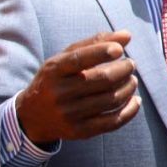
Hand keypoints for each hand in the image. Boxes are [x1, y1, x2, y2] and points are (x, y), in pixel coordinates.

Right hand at [16, 31, 139, 143]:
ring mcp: (69, 114)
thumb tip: (127, 35)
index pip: (78, 59)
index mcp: (54, 71)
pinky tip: (135, 100)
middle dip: (124, 70)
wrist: (32, 117)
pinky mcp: (79, 131)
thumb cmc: (57, 79)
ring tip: (132, 80)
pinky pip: (112, 122)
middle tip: (130, 65)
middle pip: (102, 80)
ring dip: (129, 88)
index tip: (119, 49)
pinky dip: (129, 110)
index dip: (101, 52)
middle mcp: (59, 93)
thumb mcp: (66, 58)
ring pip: (111, 99)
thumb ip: (95, 43)